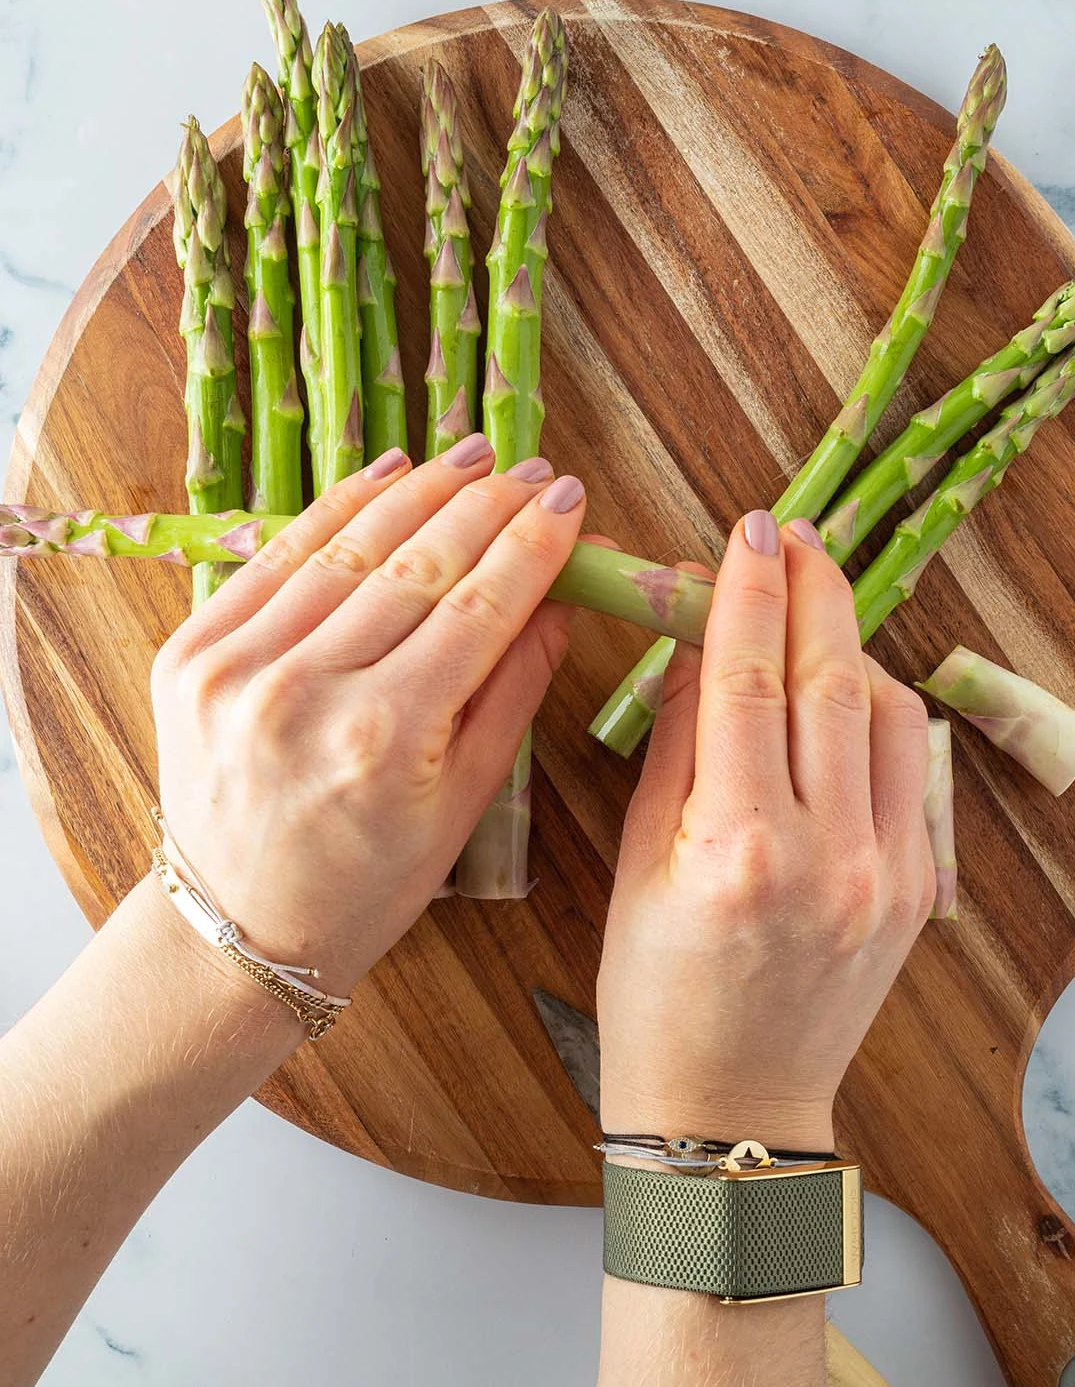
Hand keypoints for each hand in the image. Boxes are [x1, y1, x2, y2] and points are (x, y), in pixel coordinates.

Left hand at [150, 438, 585, 996]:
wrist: (238, 929)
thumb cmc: (368, 883)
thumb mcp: (467, 800)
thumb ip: (517, 686)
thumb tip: (567, 591)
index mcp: (383, 739)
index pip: (479, 608)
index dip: (534, 545)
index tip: (572, 500)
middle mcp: (303, 693)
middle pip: (417, 565)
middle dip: (487, 506)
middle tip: (536, 469)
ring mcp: (236, 667)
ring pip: (347, 548)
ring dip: (418, 491)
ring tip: (471, 458)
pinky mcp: (190, 654)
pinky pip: (277, 558)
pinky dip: (336, 510)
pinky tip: (386, 473)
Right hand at [597, 510, 932, 1152]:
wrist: (731, 1109)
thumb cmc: (656, 995)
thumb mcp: (640, 863)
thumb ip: (678, 743)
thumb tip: (698, 641)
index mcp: (739, 849)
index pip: (749, 679)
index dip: (748, 592)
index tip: (747, 533)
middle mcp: (828, 855)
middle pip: (830, 679)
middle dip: (812, 590)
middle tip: (790, 534)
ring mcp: (886, 873)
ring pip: (885, 713)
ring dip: (848, 645)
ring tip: (811, 606)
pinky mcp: (917, 888)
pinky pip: (908, 766)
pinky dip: (878, 710)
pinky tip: (843, 687)